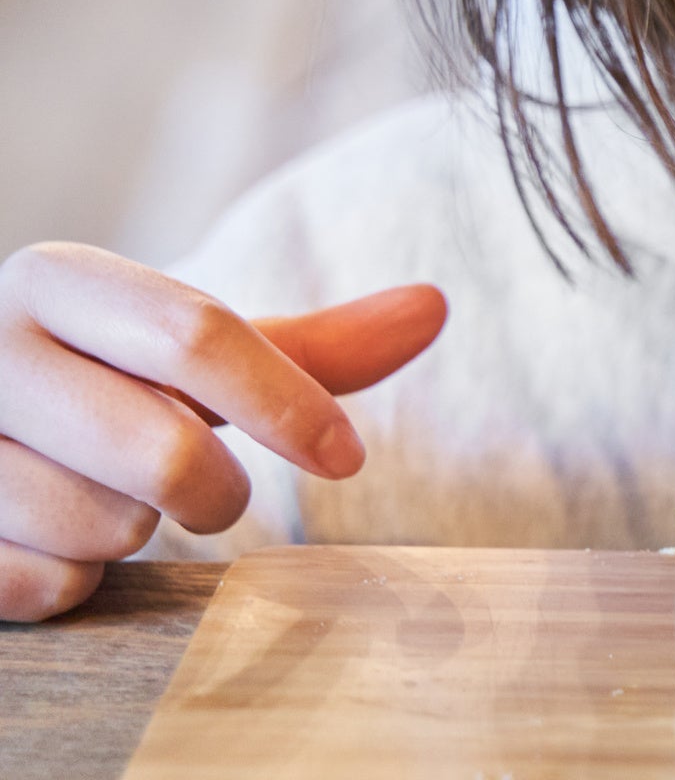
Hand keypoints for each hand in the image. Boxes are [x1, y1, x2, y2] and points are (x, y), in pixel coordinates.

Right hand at [0, 243, 445, 620]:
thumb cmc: (107, 389)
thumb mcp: (191, 357)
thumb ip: (308, 346)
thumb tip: (436, 308)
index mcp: (55, 282)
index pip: (197, 333)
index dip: (289, 404)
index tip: (347, 457)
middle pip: (162, 449)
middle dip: (213, 490)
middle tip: (207, 491)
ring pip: (101, 527)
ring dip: (133, 533)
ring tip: (104, 502)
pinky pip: (43, 586)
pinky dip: (71, 580)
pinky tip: (48, 543)